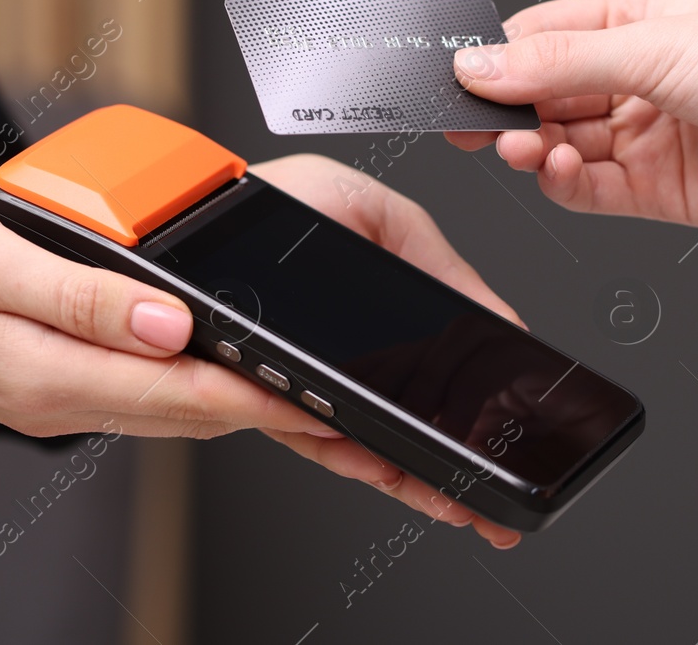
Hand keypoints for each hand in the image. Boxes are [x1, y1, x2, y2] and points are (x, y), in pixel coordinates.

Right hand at [0, 190, 339, 443]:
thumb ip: (88, 296)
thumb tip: (176, 324)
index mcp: (50, 377)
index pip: (183, 398)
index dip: (260, 399)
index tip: (322, 398)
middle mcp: (59, 398)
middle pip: (188, 414)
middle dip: (268, 413)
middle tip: (339, 407)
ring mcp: (53, 394)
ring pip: (168, 407)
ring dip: (235, 400)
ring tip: (301, 386)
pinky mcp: (48, 378)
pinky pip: (139, 389)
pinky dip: (190, 380)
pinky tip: (217, 358)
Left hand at [249, 153, 524, 548]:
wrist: (198, 210)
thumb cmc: (282, 202)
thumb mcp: (384, 218)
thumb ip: (441, 268)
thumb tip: (499, 322)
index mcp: (371, 316)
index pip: (426, 373)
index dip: (463, 411)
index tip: (493, 443)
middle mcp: (337, 356)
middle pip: (396, 420)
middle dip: (438, 463)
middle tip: (474, 496)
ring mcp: (299, 378)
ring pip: (356, 439)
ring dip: (401, 470)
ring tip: (440, 493)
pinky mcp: (257, 391)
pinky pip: (305, 430)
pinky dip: (344, 450)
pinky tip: (377, 461)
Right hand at [447, 0, 697, 228]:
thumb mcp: (655, 46)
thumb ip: (560, 62)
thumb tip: (480, 66)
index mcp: (633, 18)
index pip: (541, 37)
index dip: (496, 60)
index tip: (455, 79)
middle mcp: (634, 75)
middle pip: (543, 95)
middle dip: (506, 112)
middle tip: (467, 129)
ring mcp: (644, 133)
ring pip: (560, 143)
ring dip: (533, 148)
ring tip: (521, 149)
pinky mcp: (656, 188)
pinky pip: (589, 189)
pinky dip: (564, 183)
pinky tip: (558, 169)